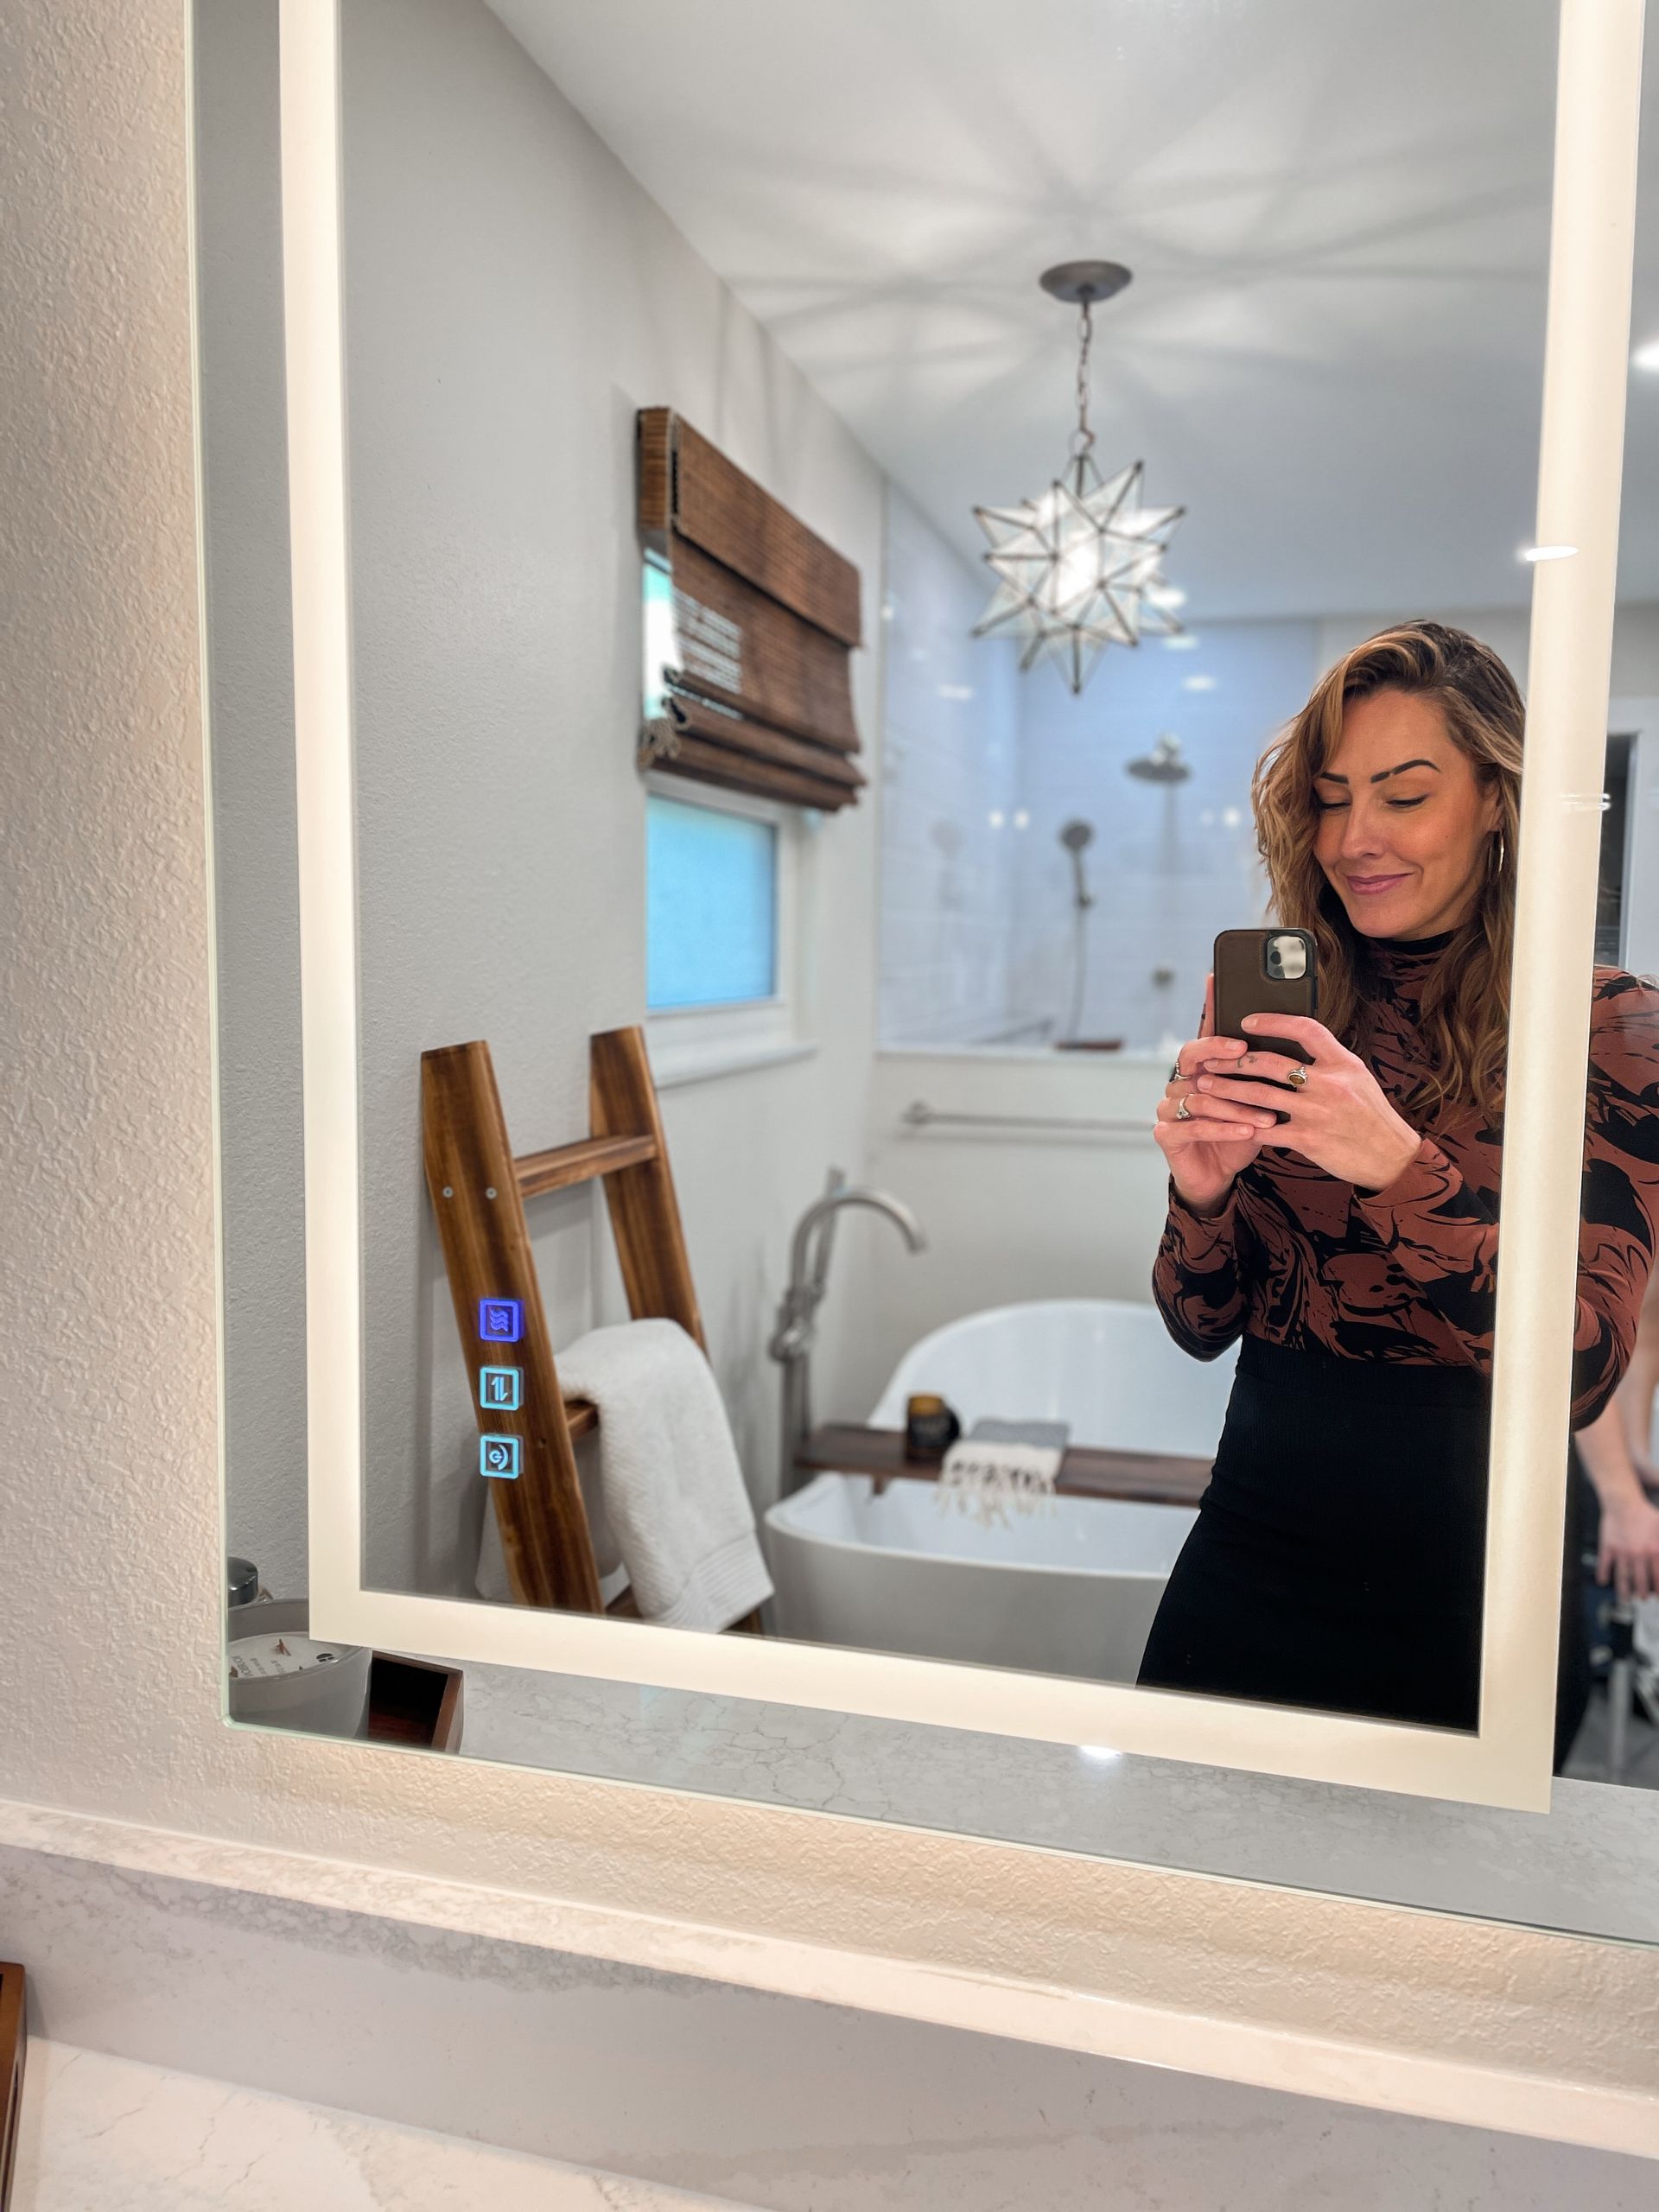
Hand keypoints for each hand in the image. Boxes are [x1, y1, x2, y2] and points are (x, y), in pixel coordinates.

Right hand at [1154, 978, 1277, 1214]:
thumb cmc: (1241, 1133)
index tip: (1216, 981)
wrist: (1218, 1177)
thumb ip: (1268, 1075)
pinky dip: (1223, 1129)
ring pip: (1199, 1096)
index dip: (1208, 1005)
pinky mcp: (1166, 1135)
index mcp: (1203, 1068)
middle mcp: (1181, 1082)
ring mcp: (1169, 1107)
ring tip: (1268, 1114)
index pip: (1205, 1030)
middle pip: (1190, 1055)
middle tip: (1242, 1050)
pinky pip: (1194, 1127)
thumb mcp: (1260, 1102)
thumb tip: (1298, 1043)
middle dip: (1217, 1050)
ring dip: (1235, 1104)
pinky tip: (1248, 1132)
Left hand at [1190, 1014, 1422, 1192]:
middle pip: (1271, 1063)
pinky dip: (1242, 1125)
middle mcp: (1330, 1084)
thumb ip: (1328, 1061)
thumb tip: (1293, 1041)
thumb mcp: (1357, 1078)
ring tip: (1205, 1087)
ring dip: (1227, 1090)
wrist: (1391, 1157)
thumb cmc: (1370, 1115)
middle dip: (1234, 1060)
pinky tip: (1224, 1122)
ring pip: (1259, 1095)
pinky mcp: (1309, 1140)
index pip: (1305, 1029)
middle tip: (1210, 1059)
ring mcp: (1318, 1112)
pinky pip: (1266, 1130)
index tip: (1246, 1021)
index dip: (1273, 1022)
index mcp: (1343, 1062)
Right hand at [1597, 1492, 1658, 1603]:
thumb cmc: (1645, 1512)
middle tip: (1643, 1599)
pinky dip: (1603, 1574)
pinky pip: (1605, 1564)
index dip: (1658, 1588)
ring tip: (1626, 1600)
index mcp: (1654, 1551)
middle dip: (1643, 1593)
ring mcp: (1622, 1552)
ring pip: (1623, 1577)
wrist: (1623, 1502)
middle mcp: (1638, 1555)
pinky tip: (1602, 1581)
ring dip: (1624, 1591)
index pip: (1657, 1576)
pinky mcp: (1608, 1547)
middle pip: (1641, 1580)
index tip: (1657, 1595)